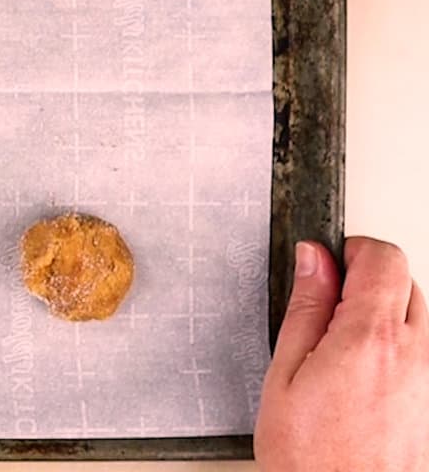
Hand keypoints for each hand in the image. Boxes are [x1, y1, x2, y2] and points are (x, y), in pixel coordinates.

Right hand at [256, 237, 428, 470]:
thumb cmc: (311, 457)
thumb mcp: (285, 375)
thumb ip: (306, 308)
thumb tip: (313, 260)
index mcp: (371, 337)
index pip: (382, 257)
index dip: (350, 250)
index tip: (325, 265)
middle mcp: (416, 353)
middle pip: (405, 281)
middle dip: (368, 281)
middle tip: (327, 308)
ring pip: (419, 315)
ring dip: (386, 315)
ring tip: (343, 348)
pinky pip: (424, 351)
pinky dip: (399, 348)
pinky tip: (364, 376)